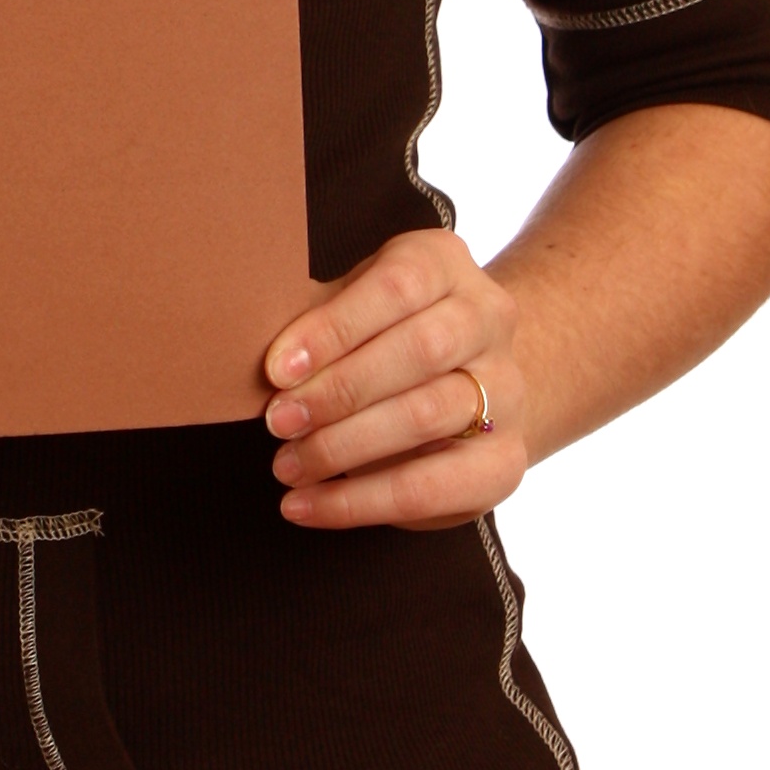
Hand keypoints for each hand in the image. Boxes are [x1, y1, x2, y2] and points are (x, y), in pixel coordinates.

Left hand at [262, 230, 522, 531]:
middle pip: (421, 350)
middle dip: (339, 391)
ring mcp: (507, 390)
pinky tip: (307, 505)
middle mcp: (488, 319)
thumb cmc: (382, 337)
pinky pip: (432, 487)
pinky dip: (359, 502)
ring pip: (427, 415)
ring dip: (344, 447)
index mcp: (444, 264)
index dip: (335, 328)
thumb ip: (314, 324)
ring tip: (288, 465)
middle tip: (279, 421)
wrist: (466, 380)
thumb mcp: (350, 309)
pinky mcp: (504, 460)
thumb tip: (262, 364)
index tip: (278, 369)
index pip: (398, 286)